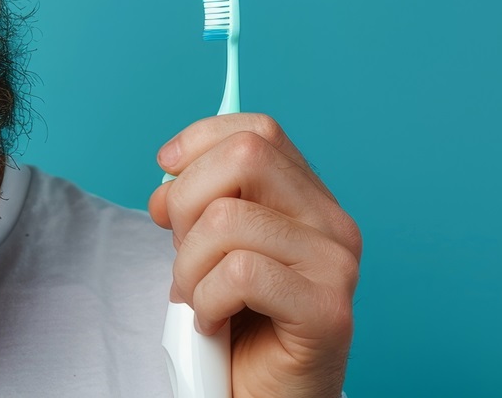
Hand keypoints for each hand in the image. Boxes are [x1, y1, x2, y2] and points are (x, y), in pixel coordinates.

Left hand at [148, 113, 360, 397]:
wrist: (260, 397)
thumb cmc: (235, 323)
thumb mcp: (208, 246)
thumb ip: (199, 202)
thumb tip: (167, 174)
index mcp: (308, 200)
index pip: (256, 131)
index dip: (199, 142)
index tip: (166, 173)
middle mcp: (333, 223)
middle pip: (245, 157)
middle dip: (187, 200)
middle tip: (180, 250)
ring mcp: (336, 266)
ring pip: (228, 220)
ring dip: (188, 266)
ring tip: (196, 296)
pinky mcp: (328, 311)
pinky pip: (239, 273)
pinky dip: (207, 299)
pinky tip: (214, 321)